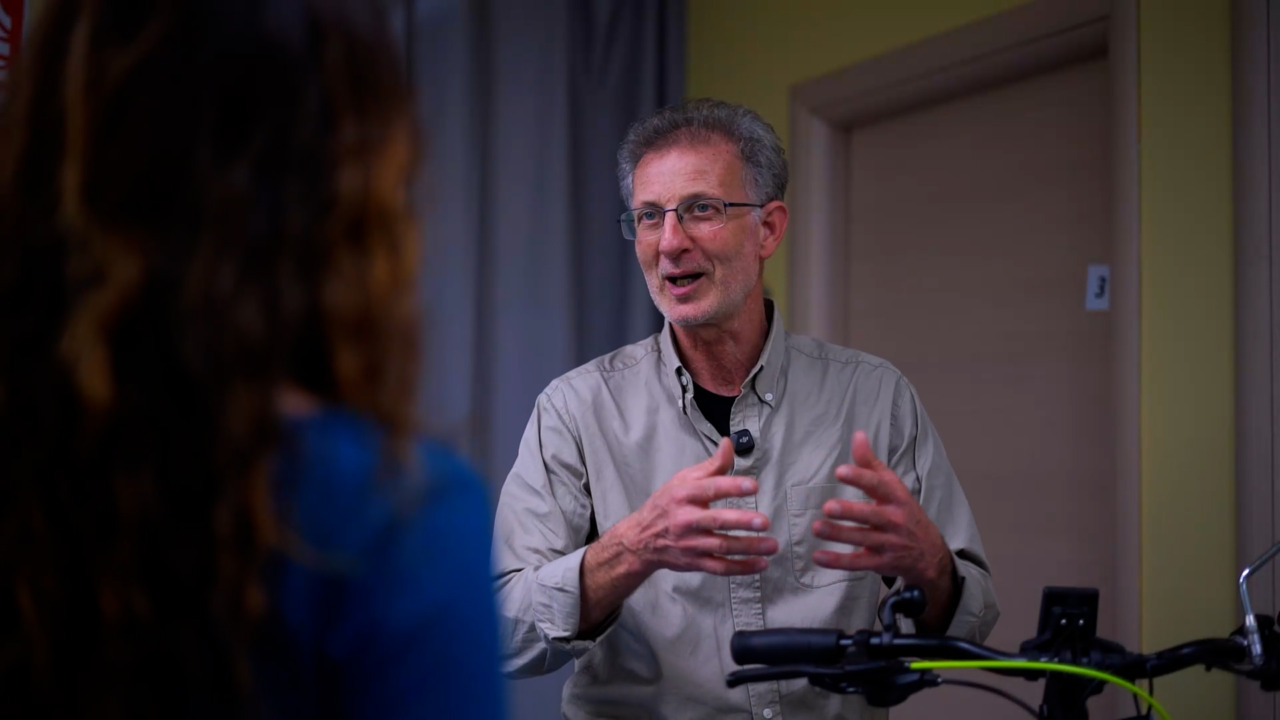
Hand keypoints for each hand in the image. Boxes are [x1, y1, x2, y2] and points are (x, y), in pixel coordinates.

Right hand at [620, 437, 777, 575]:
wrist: (641, 540)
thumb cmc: (666, 505)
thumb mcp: (682, 480)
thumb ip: (711, 465)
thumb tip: (729, 443)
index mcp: (683, 495)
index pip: (709, 489)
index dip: (731, 487)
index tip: (754, 486)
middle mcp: (685, 520)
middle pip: (716, 521)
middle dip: (741, 521)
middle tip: (764, 521)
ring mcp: (690, 543)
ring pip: (721, 546)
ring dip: (748, 547)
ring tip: (772, 545)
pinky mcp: (694, 562)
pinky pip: (720, 567)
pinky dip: (741, 568)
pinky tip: (761, 564)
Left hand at [812, 431, 954, 626]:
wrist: (930, 553)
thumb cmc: (905, 513)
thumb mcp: (894, 487)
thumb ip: (871, 463)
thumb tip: (857, 435)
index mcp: (897, 498)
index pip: (879, 485)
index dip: (860, 478)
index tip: (840, 471)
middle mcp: (894, 521)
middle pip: (872, 515)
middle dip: (850, 511)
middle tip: (828, 507)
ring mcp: (888, 543)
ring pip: (863, 539)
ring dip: (839, 535)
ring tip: (816, 528)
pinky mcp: (880, 563)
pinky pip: (857, 563)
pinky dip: (837, 561)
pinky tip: (818, 557)